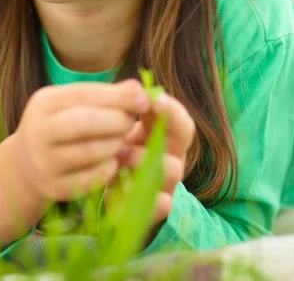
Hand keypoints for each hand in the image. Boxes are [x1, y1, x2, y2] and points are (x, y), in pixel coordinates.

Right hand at [11, 80, 150, 203]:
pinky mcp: (53, 187)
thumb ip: (104, 95)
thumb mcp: (72, 104)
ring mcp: (44, 161)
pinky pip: (91, 179)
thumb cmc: (58, 126)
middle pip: (84, 122)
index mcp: (44, 103)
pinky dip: (109, 168)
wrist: (25, 164)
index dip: (118, 97)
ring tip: (123, 140)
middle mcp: (38, 131)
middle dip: (117, 120)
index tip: (144, 99)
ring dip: (115, 144)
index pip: (85, 95)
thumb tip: (138, 88)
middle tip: (132, 123)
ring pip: (90, 151)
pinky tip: (113, 161)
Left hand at [106, 89, 194, 226]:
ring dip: (145, 159)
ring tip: (120, 155)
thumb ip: (128, 109)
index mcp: (166, 136)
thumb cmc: (119, 152)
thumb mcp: (122, 129)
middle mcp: (173, 158)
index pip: (180, 119)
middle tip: (137, 123)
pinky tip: (132, 190)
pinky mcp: (154, 209)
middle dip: (163, 128)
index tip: (152, 97)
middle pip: (183, 139)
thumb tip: (134, 84)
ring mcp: (167, 184)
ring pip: (172, 169)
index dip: (170, 107)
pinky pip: (162, 205)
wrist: (110, 195)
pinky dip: (151, 200)